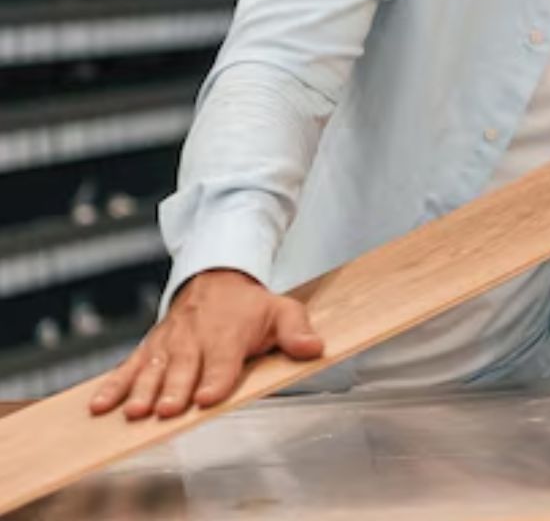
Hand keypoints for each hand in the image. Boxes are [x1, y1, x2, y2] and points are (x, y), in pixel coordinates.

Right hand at [88, 269, 323, 420]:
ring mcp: (170, 342)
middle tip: (167, 410)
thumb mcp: (282, 309)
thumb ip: (296, 331)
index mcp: (229, 332)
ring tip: (135, 411)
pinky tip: (100, 405)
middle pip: (185, 367)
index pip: (224, 360)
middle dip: (176, 389)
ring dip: (143, 389)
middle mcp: (196, 337)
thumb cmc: (251, 304)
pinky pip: (130, 365)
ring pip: (155, 368)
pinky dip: (114, 384)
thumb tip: (314, 348)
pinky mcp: (152, 346)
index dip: (217, 380)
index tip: (206, 398)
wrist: (218, 274)